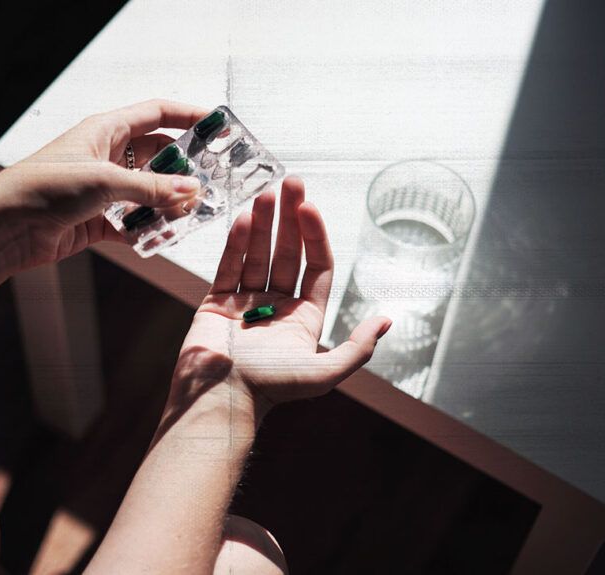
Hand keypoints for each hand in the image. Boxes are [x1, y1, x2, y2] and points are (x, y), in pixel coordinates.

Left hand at [0, 99, 210, 271]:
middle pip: (158, 157)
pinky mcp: (100, 221)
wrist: (3, 229)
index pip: (156, 114)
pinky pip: (136, 223)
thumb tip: (192, 190)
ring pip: (151, 193)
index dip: (188, 117)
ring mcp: (105, 190)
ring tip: (195, 212)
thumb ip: (151, 187)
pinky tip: (168, 235)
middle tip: (214, 180)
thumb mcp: (103, 181)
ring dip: (171, 203)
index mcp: (105, 131)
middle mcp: (107, 157)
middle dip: (185, 169)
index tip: (218, 126)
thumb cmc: (41, 188)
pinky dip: (152, 230)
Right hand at [171, 177, 391, 417]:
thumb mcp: (325, 373)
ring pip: (257, 253)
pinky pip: (229, 265)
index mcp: (304, 318)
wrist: (221, 398)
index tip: (311, 208)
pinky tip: (245, 218)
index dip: (316, 236)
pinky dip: (236, 241)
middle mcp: (277, 305)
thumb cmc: (273, 388)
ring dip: (263, 223)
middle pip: (288, 252)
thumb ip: (358, 347)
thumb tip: (388, 319)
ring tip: (266, 193)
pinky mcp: (217, 302)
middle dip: (290, 219)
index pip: (316, 266)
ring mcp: (246, 301)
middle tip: (291, 183)